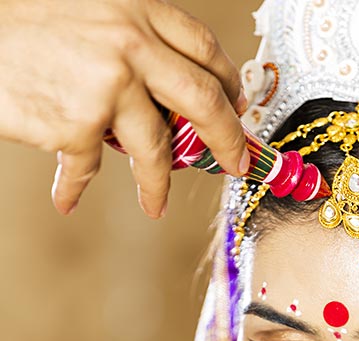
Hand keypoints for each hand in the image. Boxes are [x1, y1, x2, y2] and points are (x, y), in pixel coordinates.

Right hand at [0, 0, 248, 216]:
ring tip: (156, 206)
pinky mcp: (79, 125)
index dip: (227, 84)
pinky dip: (74, 187)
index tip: (235, 110)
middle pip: (203, 100)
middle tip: (236, 165)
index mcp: (138, 10)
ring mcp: (108, 87)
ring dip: (157, 186)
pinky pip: (89, 169)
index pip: (203, 49)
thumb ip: (132, 41)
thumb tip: (168, 93)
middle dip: (227, 139)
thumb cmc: (25, 23)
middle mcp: (131, 44)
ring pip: (156, 151)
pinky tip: (67, 198)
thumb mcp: (91, 11)